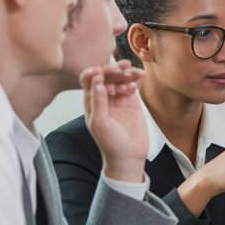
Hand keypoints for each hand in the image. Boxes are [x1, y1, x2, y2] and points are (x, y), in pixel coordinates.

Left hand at [81, 61, 147, 182]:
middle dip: (113, 69)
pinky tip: (135, 85)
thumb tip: (97, 80)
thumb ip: (98, 101)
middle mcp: (103, 98)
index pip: (89, 80)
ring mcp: (118, 99)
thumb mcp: (99, 123)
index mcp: (91, 102)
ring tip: (135, 73)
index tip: (102, 71)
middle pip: (106, 76)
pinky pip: (132, 85)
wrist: (128, 156)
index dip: (94, 72)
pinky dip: (134, 81)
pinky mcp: (132, 102)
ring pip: (120, 78)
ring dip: (126, 73)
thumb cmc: (110, 143)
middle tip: (122, 67)